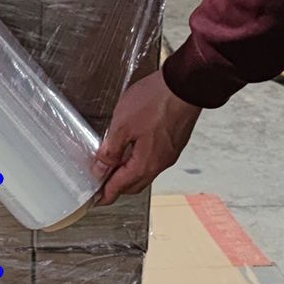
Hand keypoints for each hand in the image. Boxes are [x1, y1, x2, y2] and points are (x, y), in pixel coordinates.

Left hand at [93, 69, 201, 205]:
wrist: (186, 83)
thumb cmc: (156, 101)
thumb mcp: (122, 126)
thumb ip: (110, 151)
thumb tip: (100, 170)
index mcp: (146, 164)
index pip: (121, 187)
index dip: (106, 194)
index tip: (96, 200)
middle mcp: (160, 163)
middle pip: (134, 184)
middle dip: (117, 187)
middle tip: (101, 184)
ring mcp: (170, 152)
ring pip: (144, 171)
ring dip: (128, 173)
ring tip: (112, 167)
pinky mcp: (174, 141)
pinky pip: (153, 159)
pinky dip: (138, 161)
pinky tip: (130, 151)